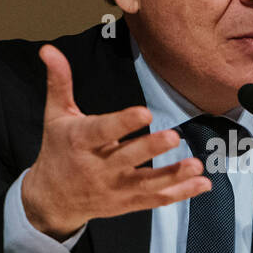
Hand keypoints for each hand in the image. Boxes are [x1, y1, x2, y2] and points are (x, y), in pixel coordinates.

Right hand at [20, 44, 210, 236]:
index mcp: (81, 141)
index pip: (103, 131)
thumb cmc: (58, 150)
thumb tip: (49, 49)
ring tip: (196, 165)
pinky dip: (180, 194)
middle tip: (174, 136)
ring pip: (146, 184)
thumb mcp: (55, 116)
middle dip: (151, 148)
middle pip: (127, 158)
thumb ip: (59, 82)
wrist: (52, 199)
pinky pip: (156, 199)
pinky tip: (203, 184)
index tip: (145, 112)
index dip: (123, 123)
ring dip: (173, 176)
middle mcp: (98, 167)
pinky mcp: (128, 202)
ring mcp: (115, 188)